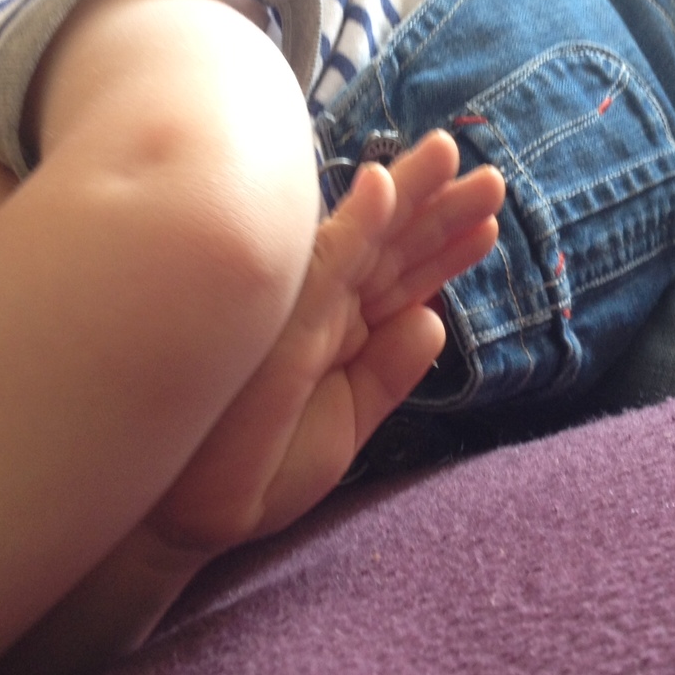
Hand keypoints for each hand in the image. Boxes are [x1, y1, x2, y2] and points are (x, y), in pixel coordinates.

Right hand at [144, 130, 504, 553]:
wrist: (184, 520)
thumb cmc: (256, 472)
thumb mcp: (346, 424)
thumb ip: (388, 374)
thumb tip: (431, 320)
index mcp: (340, 331)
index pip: (400, 280)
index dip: (443, 250)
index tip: (488, 224)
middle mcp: (320, 307)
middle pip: (388, 246)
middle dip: (435, 208)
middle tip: (489, 177)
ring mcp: (296, 305)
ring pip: (362, 238)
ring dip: (407, 194)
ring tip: (449, 154)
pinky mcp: (275, 317)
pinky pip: (321, 262)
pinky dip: (354, 223)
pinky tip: (382, 186)